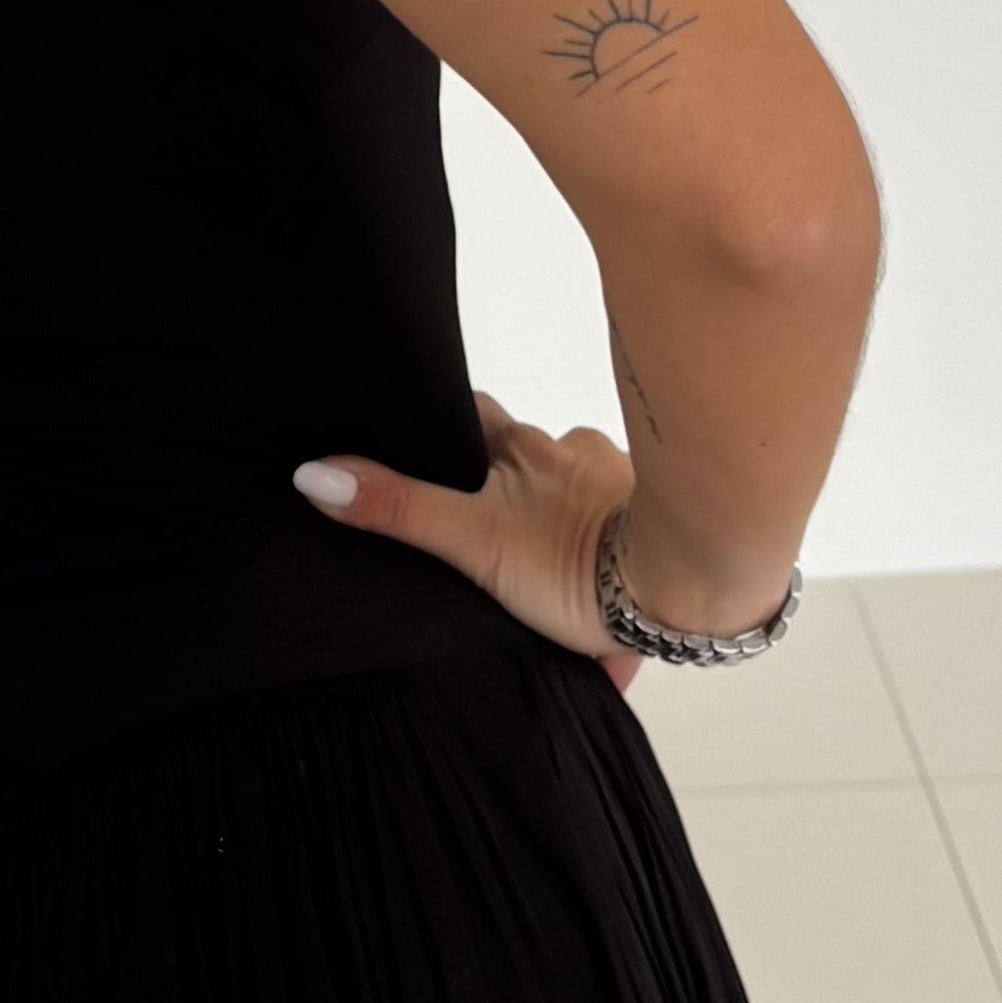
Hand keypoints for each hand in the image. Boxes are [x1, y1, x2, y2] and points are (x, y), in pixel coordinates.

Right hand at [295, 390, 642, 686]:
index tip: (422, 440)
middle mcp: (572, 450)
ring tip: (544, 562)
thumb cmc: (576, 559)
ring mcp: (620, 481)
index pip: (470, 415)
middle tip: (481, 518)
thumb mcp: (470, 540)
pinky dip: (610, 548)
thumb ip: (398, 509)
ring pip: (577, 486)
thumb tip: (315, 473)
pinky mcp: (658, 521)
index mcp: (522, 447)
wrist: (685, 581)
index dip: (443, 427)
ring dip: (561, 512)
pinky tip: (602, 587)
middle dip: (504, 478)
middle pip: (523, 453)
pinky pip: (625, 527)